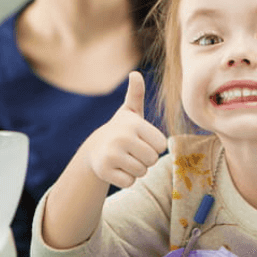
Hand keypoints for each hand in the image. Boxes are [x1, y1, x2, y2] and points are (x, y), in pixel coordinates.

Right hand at [77, 71, 166, 187]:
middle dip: (146, 159)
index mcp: (134, 123)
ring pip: (142, 172)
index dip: (154, 146)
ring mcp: (111, 154)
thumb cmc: (122, 130)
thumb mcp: (131, 112)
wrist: (95, 149)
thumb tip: (135, 74)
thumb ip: (136, 94)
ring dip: (137, 170)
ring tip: (125, 159)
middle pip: (152, 160)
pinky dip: (126, 179)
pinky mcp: (104, 170)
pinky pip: (130, 182)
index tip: (141, 140)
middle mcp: (122, 137)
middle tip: (133, 152)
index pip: (161, 145)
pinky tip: (117, 169)